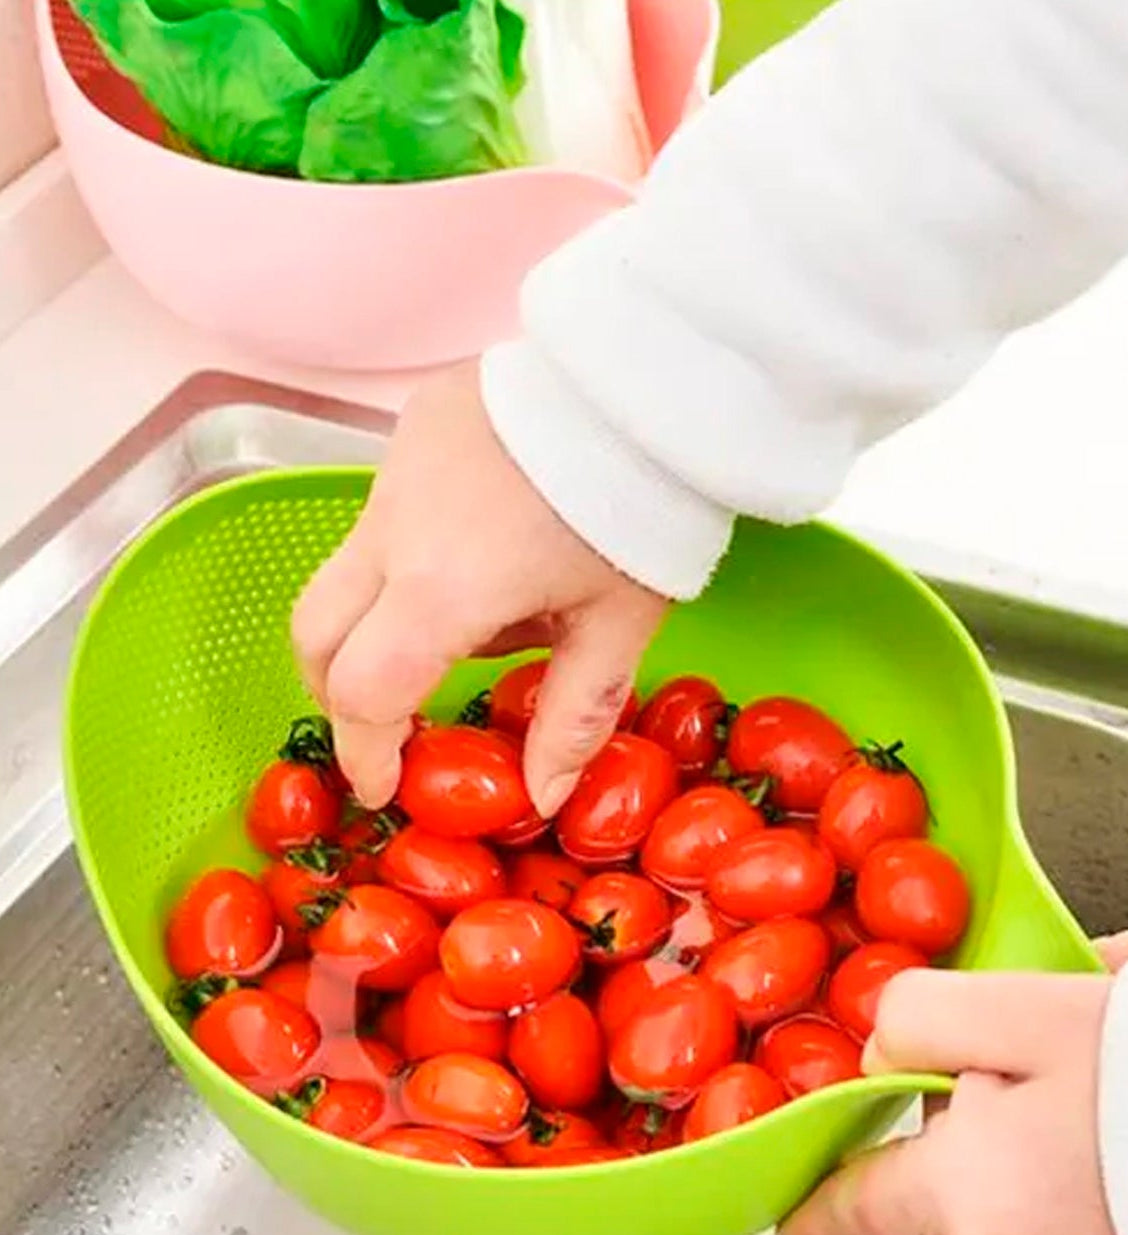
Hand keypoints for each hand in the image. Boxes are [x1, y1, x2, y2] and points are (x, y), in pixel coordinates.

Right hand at [292, 361, 667, 810]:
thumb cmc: (642, 510)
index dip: (365, 751)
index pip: (363, 694)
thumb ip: (570, 718)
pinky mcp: (407, 433)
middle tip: (393, 721)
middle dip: (340, 692)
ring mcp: (392, 475)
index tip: (385, 785)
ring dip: (379, 621)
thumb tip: (540, 799)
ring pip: (347, 573)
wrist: (647, 377)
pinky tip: (484, 546)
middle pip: (316, 634)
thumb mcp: (617, 628)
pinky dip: (408, 556)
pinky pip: (383, 516)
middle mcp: (394, 532)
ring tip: (473, 620)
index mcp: (444, 590)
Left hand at [779, 931, 1127, 1234]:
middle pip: (938, 1187)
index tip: (792, 1218)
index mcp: (959, 1194)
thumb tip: (882, 1051)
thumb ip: (917, 1021)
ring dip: (1023, 1152)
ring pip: (1001, 1208)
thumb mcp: (1016, 1010)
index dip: (816, 1205)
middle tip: (1025, 1066)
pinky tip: (1113, 1139)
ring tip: (1086, 1089)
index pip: (854, 1207)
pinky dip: (1068, 1191)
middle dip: (966, 1125)